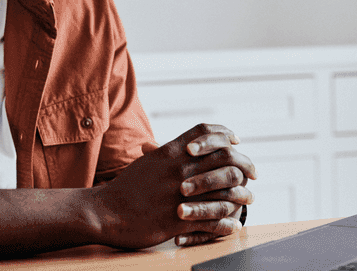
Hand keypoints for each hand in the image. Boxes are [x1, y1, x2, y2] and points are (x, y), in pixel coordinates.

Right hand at [90, 123, 255, 249]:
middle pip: (224, 157)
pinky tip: (234, 224)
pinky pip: (212, 221)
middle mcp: (179, 170)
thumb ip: (166, 152)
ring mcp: (180, 195)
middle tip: (252, 172)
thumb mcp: (147, 162)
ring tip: (248, 199)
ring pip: (225, 190)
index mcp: (170, 153)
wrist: (103, 212)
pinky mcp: (178, 221)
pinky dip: (227, 223)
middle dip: (244, 164)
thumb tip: (185, 146)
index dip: (226, 134)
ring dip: (241, 195)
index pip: (205, 132)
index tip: (237, 141)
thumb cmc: (124, 188)